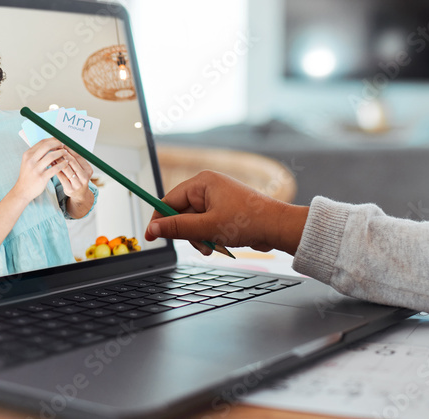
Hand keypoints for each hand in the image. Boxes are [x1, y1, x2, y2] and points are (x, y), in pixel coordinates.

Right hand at [11, 138, 71, 205]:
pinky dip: (62, 164)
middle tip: (64, 145)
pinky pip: (55, 168)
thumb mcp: (28, 162)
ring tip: (66, 153)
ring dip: (61, 153)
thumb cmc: (28, 176)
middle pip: (46, 146)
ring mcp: (35, 169)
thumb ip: (37, 154)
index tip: (60, 139)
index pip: (42, 142)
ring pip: (51, 156)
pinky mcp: (41, 177)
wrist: (22, 191)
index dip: (53, 139)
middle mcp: (30, 160)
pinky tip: (66, 163)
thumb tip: (50, 145)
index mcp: (27, 154)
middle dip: (57, 144)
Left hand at [53, 145, 93, 199]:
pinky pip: (61, 176)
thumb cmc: (78, 178)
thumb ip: (75, 160)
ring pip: (66, 168)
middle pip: (72, 162)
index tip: (63, 144)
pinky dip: (55, 169)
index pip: (79, 156)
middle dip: (63, 154)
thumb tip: (66, 146)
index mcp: (88, 170)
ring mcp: (78, 184)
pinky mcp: (70, 189)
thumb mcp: (80, 169)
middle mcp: (85, 177)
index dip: (70, 149)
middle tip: (55, 148)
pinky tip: (51, 165)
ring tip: (52, 156)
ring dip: (58, 161)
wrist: (79, 194)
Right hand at [144, 171, 307, 255]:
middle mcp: (208, 187)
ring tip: (212, 246)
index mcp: (202, 182)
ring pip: (193, 222)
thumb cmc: (248, 221)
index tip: (150, 237)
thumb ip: (177, 228)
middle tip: (200, 244)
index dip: (159, 219)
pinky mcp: (224, 210)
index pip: (168, 199)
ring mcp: (216, 199)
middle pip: (180, 212)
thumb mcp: (207, 227)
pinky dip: (209, 236)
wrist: (277, 227)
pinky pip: (205, 225)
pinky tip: (220, 244)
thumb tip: (153, 229)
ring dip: (199, 238)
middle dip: (187, 232)